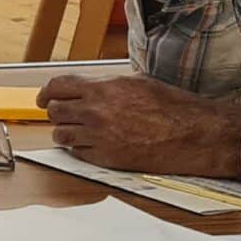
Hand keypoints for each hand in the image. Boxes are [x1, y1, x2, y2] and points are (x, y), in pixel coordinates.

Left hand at [40, 74, 240, 177]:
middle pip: (55, 111)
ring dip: (65, 132)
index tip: (45, 98)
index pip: (57, 86)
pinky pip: (77, 153)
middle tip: (63, 115)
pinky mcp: (106, 158)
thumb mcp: (138, 83)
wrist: (195, 134)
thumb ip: (107, 85)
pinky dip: (80, 149)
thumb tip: (89, 87)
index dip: (47, 92)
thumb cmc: (175, 107)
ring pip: (61, 135)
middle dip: (57, 112)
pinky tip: (92, 144)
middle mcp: (95, 112)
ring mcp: (99, 136)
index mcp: (103, 88)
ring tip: (77, 131)